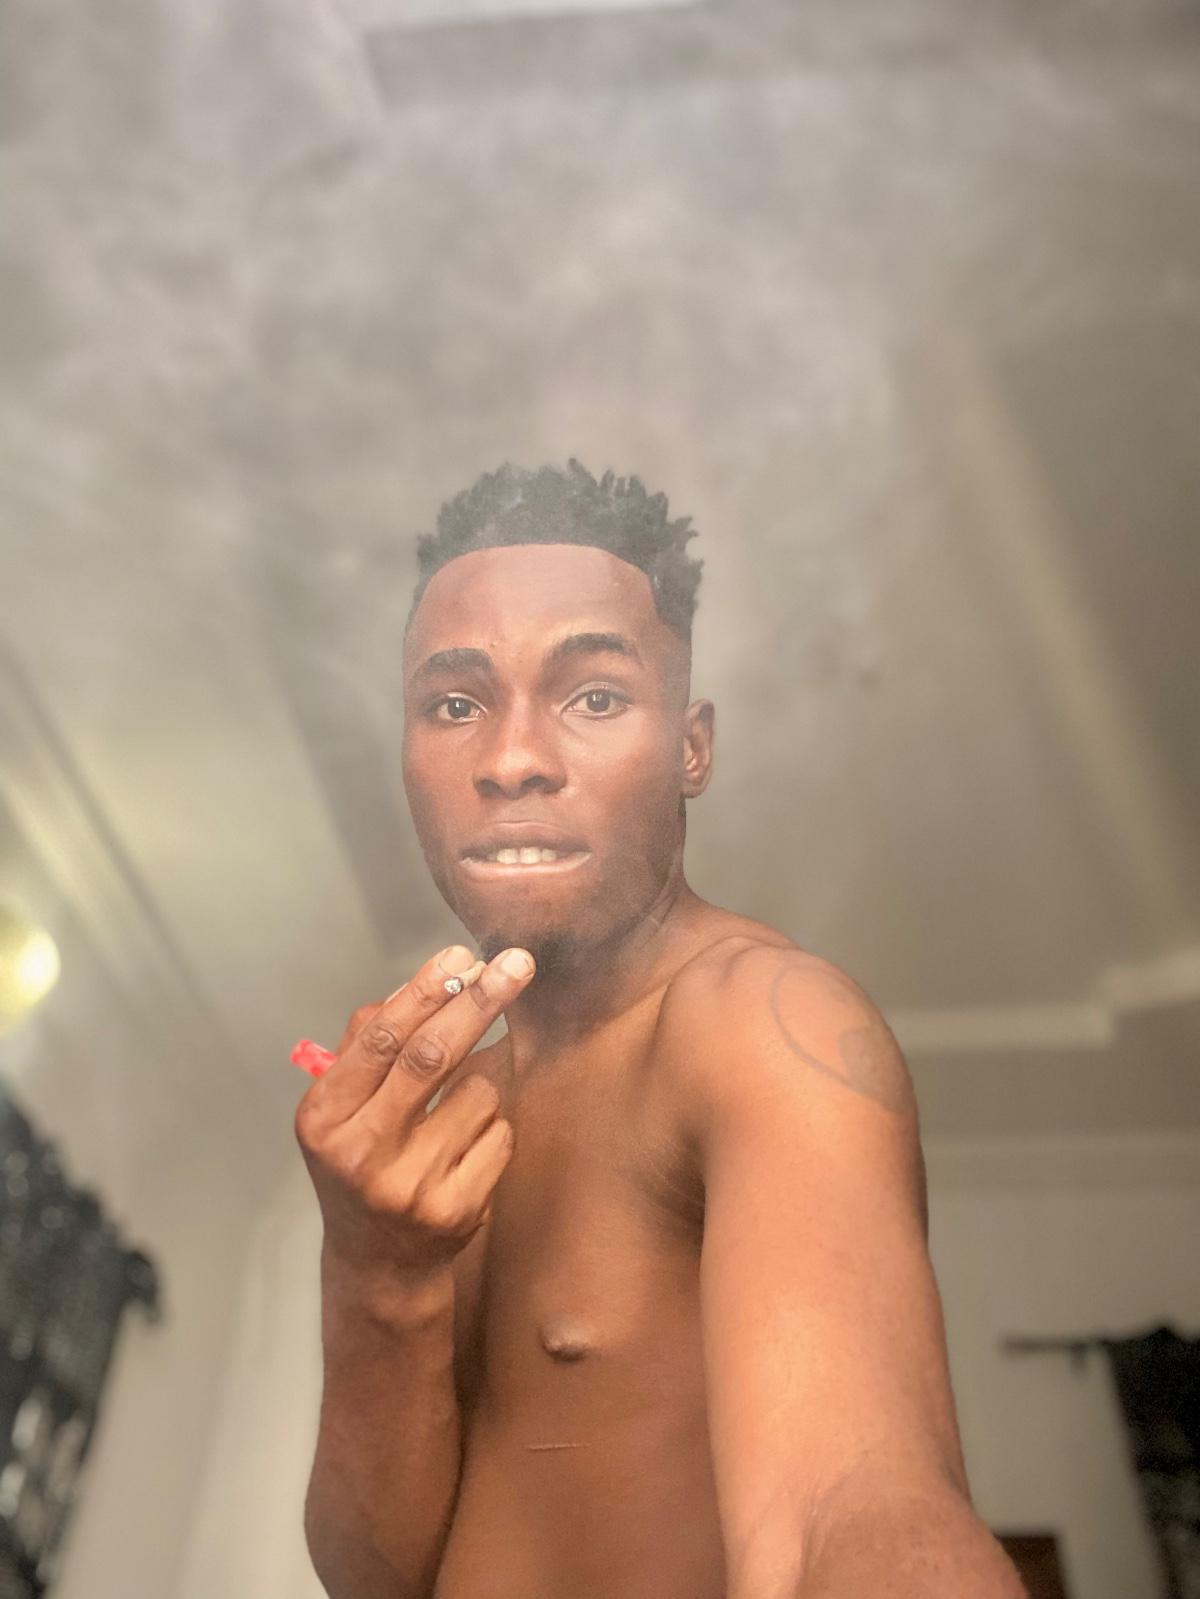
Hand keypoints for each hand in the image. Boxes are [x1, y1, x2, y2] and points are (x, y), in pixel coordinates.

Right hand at [293, 944, 534, 1277]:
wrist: (378, 1264)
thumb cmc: (360, 1162)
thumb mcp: (339, 1108)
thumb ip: (368, 1043)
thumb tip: (427, 982)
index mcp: (324, 1118)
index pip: (381, 1038)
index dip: (427, 990)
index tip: (464, 954)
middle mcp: (362, 1153)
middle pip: (433, 1056)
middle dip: (480, 1001)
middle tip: (518, 965)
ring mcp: (411, 1186)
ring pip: (480, 1092)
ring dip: (488, 1076)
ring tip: (464, 1098)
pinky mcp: (457, 1209)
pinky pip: (501, 1133)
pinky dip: (498, 1121)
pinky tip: (471, 1141)